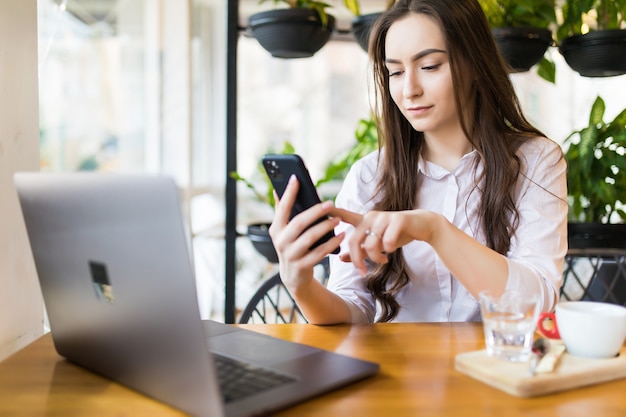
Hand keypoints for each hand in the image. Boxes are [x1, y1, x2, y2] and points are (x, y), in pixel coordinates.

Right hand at [269, 175, 343, 291]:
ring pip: (310, 238)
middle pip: (299, 223)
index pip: (282, 208)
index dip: (288, 193)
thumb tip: (277, 190)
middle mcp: (280, 241)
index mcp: (276, 229)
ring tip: (337, 219)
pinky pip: (320, 252)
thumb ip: (282, 212)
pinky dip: (331, 243)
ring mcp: (291, 255)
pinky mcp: (302, 266)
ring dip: (325, 227)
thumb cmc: (291, 245)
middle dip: (315, 212)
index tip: (296, 178)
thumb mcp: (284, 230)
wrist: (293, 275)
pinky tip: (341, 235)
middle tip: (330, 203)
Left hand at [329, 207, 436, 274]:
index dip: (333, 213)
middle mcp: (371, 217)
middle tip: (363, 271)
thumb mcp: (377, 243)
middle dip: (357, 260)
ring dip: (376, 257)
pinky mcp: (398, 220)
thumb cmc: (396, 234)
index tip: (321, 208)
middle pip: (354, 240)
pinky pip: (388, 241)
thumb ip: (360, 250)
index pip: (345, 215)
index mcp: (364, 221)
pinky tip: (392, 250)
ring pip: (371, 244)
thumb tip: (341, 258)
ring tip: (383, 260)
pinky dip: (389, 250)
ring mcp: (384, 217)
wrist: (422, 225)